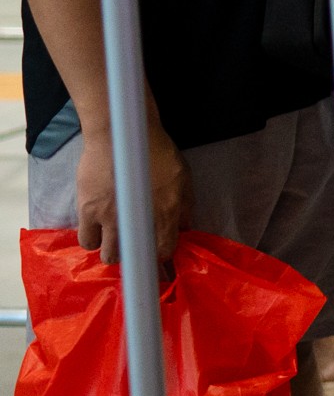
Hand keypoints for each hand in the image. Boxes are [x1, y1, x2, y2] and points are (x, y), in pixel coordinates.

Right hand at [75, 124, 187, 275]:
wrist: (120, 135)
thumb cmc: (156, 152)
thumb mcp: (182, 177)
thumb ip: (185, 206)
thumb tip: (185, 228)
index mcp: (166, 214)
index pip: (164, 252)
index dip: (161, 257)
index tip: (157, 256)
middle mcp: (139, 221)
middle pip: (134, 259)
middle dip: (135, 257)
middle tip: (133, 246)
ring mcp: (111, 219)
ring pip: (109, 256)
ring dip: (113, 251)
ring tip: (114, 239)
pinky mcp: (87, 212)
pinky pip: (87, 241)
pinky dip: (92, 240)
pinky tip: (97, 229)